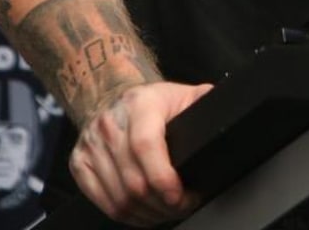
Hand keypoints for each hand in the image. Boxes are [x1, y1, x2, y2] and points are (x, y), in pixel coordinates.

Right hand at [68, 80, 213, 225]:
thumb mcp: (182, 93)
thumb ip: (205, 102)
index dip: (163, 178)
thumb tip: (228, 110)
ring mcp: (91, 145)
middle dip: (162, 203)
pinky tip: (145, 213)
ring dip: (147, 214)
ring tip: (167, 211)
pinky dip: (126, 216)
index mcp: (140, 104)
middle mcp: (111, 123)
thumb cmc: (154, 100)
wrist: (111, 93)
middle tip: (184, 206)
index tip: (181, 195)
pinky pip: (103, 202)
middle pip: (134, 180)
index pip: (146, 146)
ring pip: (119, 197)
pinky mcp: (79, 163)